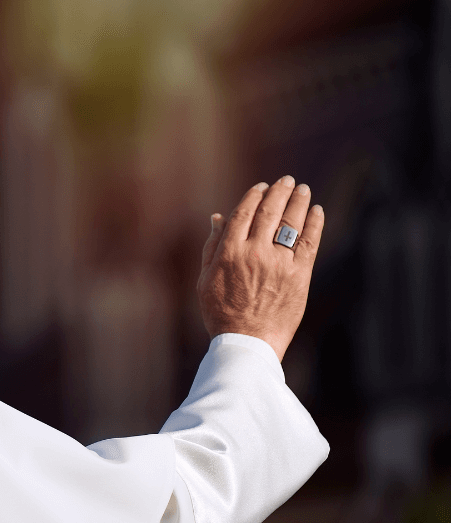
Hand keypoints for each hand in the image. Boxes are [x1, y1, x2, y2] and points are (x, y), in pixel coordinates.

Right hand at [197, 176, 324, 360]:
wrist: (248, 342)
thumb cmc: (222, 312)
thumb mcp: (206, 278)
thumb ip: (212, 246)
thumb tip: (218, 217)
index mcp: (229, 252)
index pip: (244, 213)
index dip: (254, 195)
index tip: (261, 187)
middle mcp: (254, 253)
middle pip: (270, 212)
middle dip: (279, 192)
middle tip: (286, 181)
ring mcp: (278, 263)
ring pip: (291, 222)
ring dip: (298, 201)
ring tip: (302, 190)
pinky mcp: (299, 275)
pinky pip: (309, 242)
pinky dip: (315, 223)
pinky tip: (316, 211)